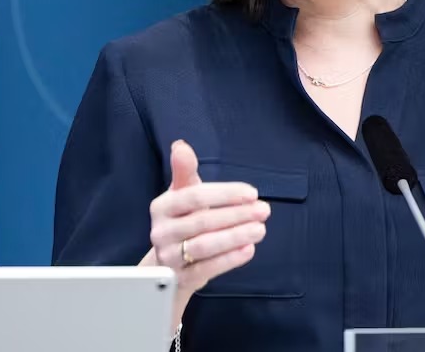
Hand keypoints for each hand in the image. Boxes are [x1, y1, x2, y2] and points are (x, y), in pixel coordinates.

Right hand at [147, 140, 269, 295]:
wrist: (171, 264)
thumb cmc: (183, 221)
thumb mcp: (182, 194)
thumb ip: (184, 170)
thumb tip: (180, 146)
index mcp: (162, 206)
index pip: (194, 197)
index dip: (224, 194)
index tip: (252, 193)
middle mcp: (161, 231)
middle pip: (202, 221)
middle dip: (236, 215)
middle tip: (263, 211)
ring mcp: (169, 257)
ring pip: (204, 246)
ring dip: (235, 237)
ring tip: (260, 230)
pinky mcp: (180, 278)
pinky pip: (207, 268)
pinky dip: (230, 259)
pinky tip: (249, 249)